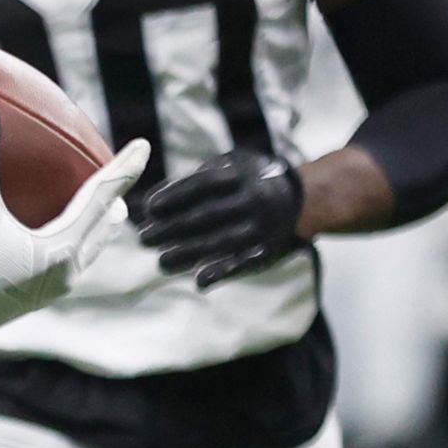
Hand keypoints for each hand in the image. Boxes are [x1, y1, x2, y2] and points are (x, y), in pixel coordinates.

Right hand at [0, 103, 148, 354]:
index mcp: (60, 251)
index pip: (101, 199)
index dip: (122, 169)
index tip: (142, 147)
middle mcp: (56, 278)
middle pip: (98, 235)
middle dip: (110, 210)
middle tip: (115, 189)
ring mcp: (34, 296)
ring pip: (76, 259)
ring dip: (84, 234)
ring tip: (83, 218)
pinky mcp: (9, 306)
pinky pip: (47, 272)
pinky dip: (53, 250)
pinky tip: (32, 245)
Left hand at [134, 149, 308, 287]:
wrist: (303, 200)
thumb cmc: (249, 180)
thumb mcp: (230, 166)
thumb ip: (195, 179)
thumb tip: (153, 200)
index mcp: (241, 174)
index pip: (201, 185)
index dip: (173, 196)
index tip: (149, 209)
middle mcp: (254, 200)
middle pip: (207, 216)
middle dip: (172, 229)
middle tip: (144, 239)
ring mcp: (262, 227)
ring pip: (222, 242)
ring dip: (189, 254)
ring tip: (161, 262)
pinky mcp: (269, 251)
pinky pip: (244, 263)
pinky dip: (222, 273)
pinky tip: (199, 281)